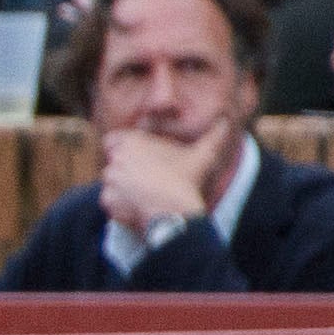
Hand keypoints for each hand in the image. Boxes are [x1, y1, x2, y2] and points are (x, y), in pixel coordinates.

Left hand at [97, 118, 227, 236]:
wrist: (173, 213)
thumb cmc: (186, 181)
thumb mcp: (202, 155)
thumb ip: (214, 135)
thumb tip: (226, 121)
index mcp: (132, 143)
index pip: (111, 140)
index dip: (120, 147)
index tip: (132, 157)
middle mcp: (115, 159)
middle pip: (112, 163)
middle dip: (123, 170)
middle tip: (143, 180)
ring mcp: (109, 182)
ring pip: (111, 183)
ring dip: (121, 188)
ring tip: (142, 195)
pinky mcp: (107, 201)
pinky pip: (109, 202)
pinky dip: (120, 205)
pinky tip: (137, 207)